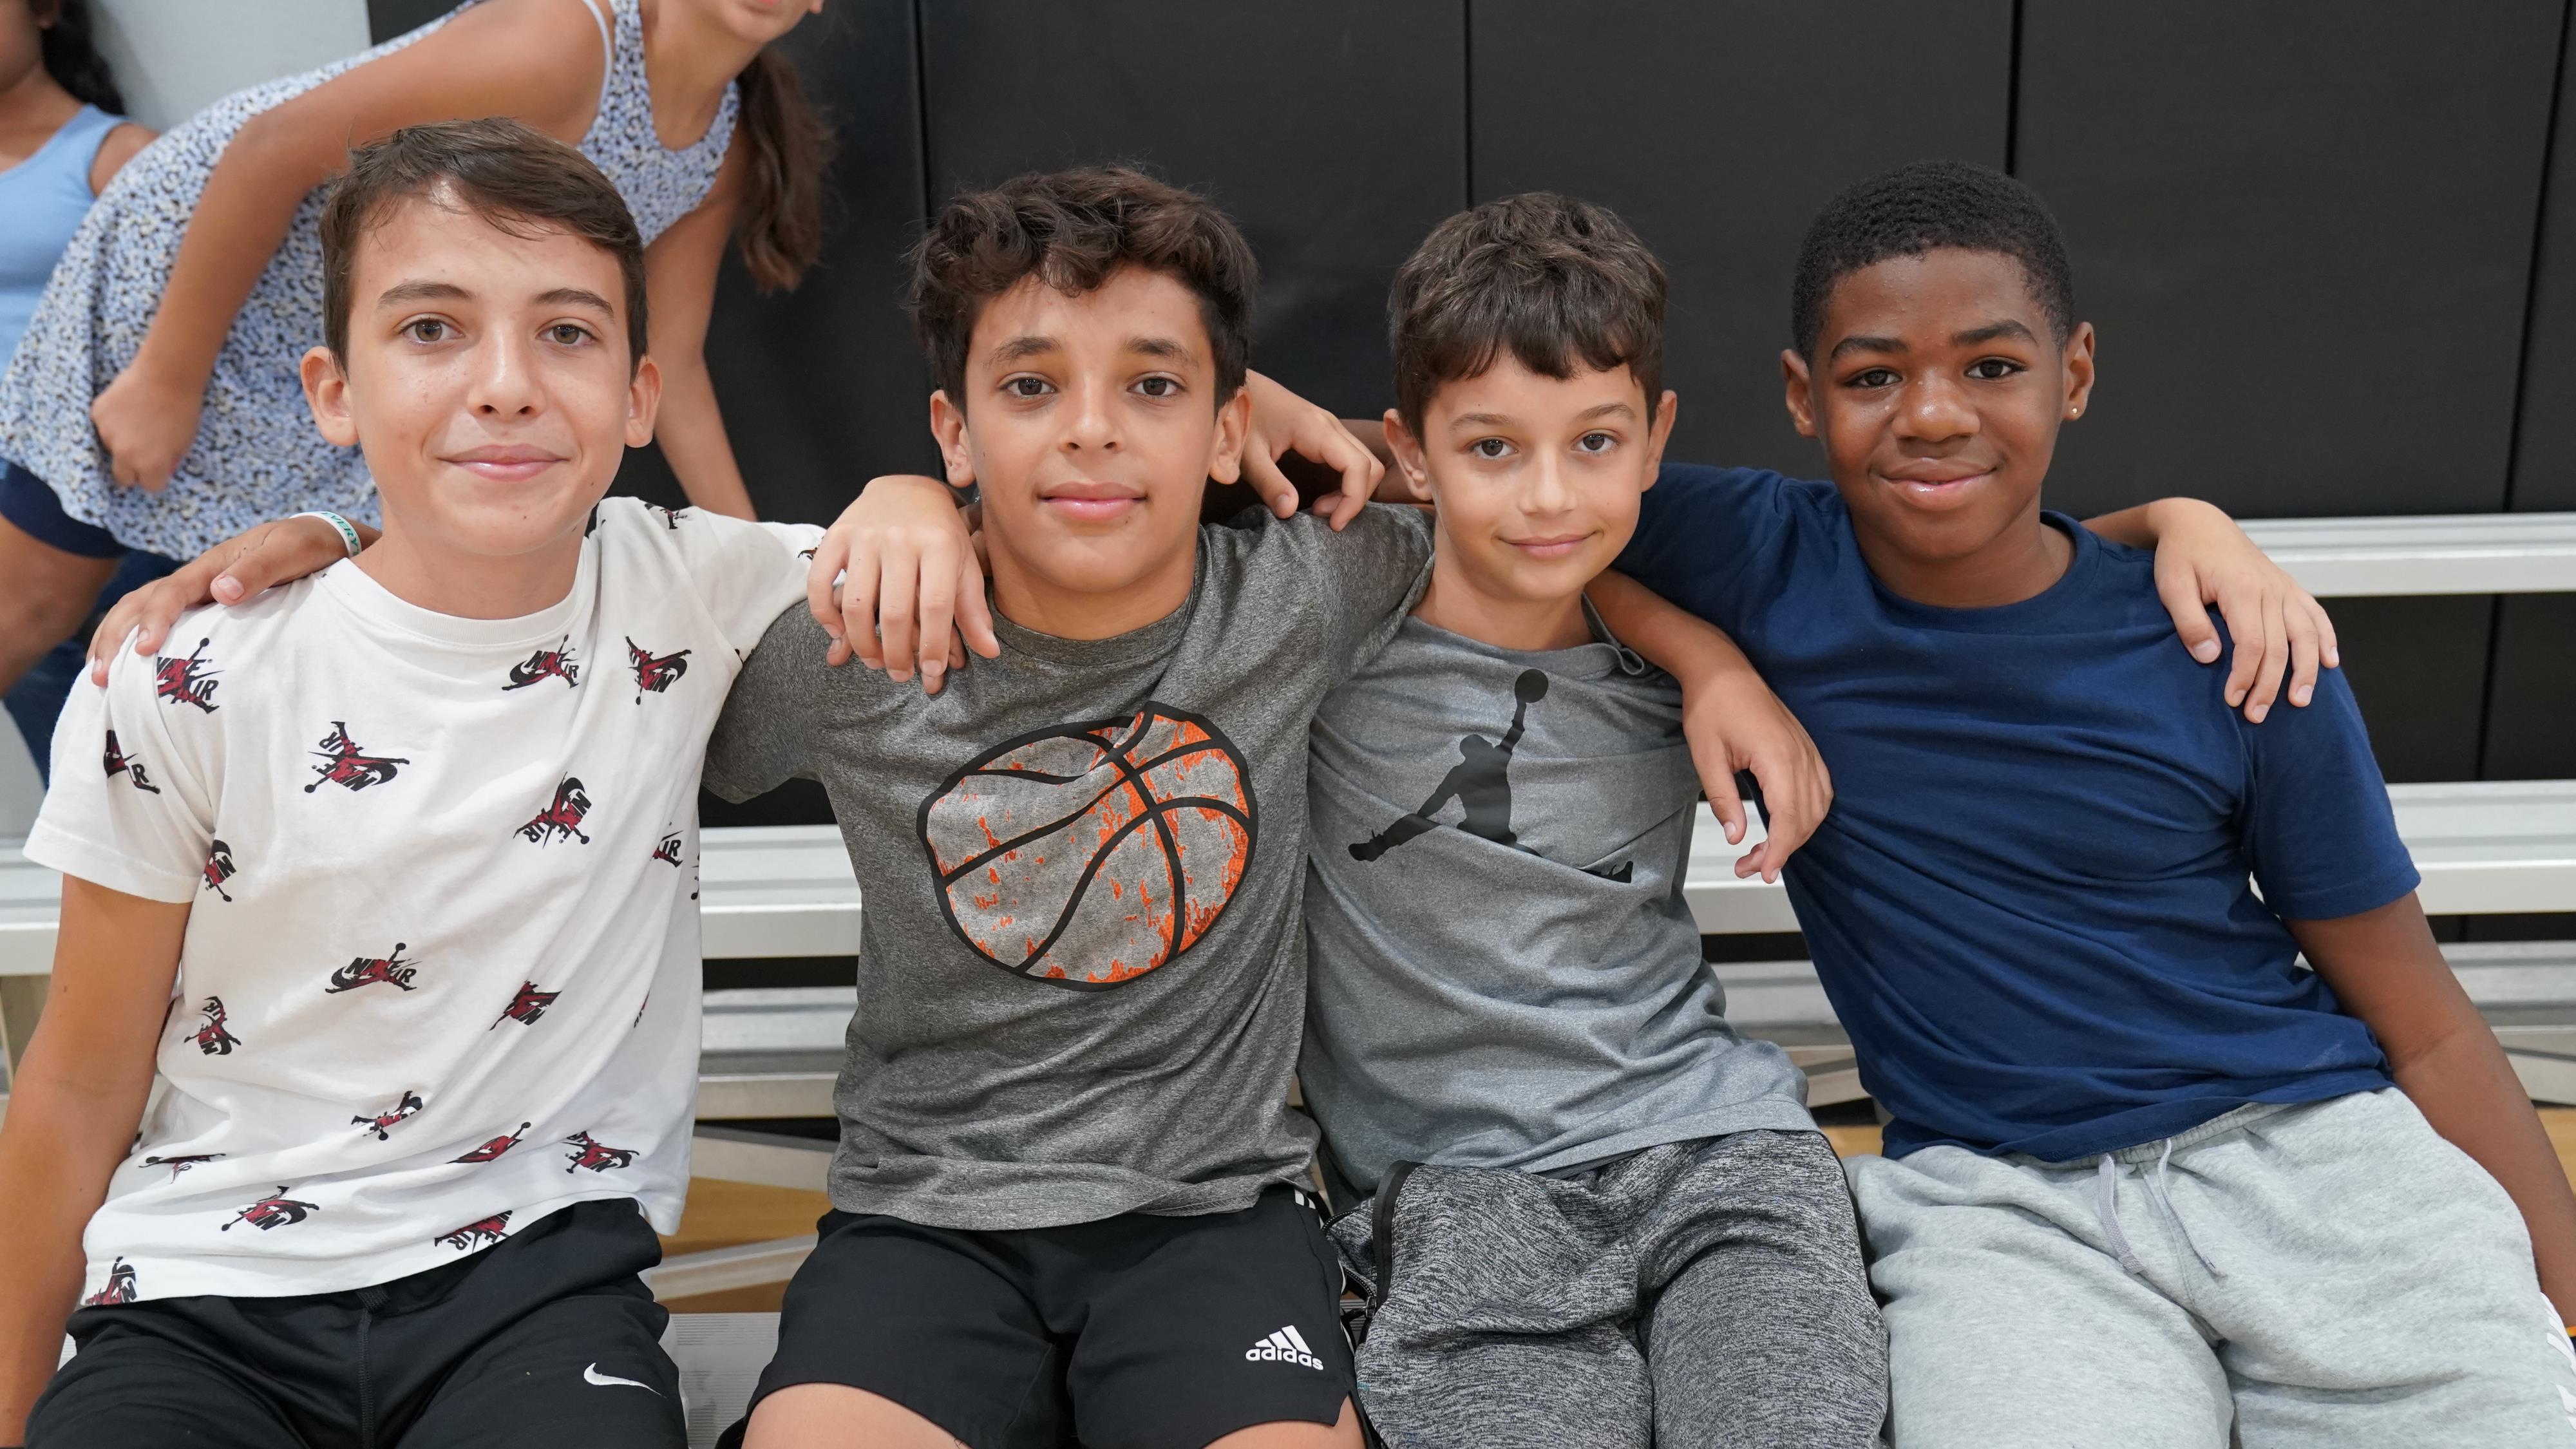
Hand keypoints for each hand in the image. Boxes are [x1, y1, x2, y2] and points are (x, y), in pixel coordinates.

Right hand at [86, 515, 362, 682]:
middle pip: (141, 602)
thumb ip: (259, 570)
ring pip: (142, 609)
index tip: (145, 650)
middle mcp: (198, 577)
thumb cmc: (309, 546)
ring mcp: (199, 591)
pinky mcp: (207, 606)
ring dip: (116, 639)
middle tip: (100, 675)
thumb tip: (221, 592)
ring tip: (99, 676)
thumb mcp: (291, 552)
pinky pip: (164, 620)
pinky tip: (129, 667)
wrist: (323, 538)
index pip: (171, 593)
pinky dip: (137, 639)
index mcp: (213, 565)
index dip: (156, 621)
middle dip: (115, 636)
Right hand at [90, 354, 207, 491]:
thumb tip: (160, 470)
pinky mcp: (97, 415)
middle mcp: (125, 455)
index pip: (150, 486)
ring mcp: (107, 434)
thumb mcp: (185, 443)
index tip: (159, 467)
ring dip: (121, 441)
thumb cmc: (183, 410)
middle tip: (142, 452)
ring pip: (111, 449)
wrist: (167, 375)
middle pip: (123, 478)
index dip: (156, 476)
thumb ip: (169, 460)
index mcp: (150, 465)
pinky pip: (103, 427)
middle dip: (132, 470)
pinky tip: (126, 407)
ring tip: (138, 420)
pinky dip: (112, 421)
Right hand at [805, 474, 993, 692]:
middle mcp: (901, 538)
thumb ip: (973, 609)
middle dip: (897, 654)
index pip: (936, 605)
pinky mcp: (836, 534)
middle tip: (899, 675)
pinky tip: (838, 632)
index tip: (931, 671)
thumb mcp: (964, 564)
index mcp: (939, 545)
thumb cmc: (940, 534)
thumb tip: (989, 651)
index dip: (933, 645)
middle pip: (896, 611)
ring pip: (857, 603)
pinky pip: (820, 582)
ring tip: (873, 661)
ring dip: (862, 642)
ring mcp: (865, 536)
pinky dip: (825, 614)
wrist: (905, 489)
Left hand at [1240, 370, 1382, 529]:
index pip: (1358, 466)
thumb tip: (1290, 511)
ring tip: (1319, 507)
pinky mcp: (1326, 432)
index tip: (1334, 525)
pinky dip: (1346, 483)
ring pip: (1365, 462)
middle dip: (1355, 498)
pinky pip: (1352, 459)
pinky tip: (1321, 495)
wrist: (1236, 387)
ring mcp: (1331, 427)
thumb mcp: (1248, 455)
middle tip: (1321, 516)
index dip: (1354, 500)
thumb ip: (1269, 483)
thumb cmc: (1239, 418)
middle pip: (1370, 465)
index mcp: (1316, 428)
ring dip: (1351, 491)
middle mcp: (1331, 425)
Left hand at [1680, 665, 1831, 882]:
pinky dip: (1809, 813)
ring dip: (1797, 833)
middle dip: (1783, 849)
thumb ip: (1723, 800)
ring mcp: (1806, 749)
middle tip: (1751, 866)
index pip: (1789, 818)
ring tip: (1765, 851)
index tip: (1763, 872)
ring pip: (1818, 805)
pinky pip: (1820, 787)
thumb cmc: (1711, 705)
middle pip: (1806, 817)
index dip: (1778, 851)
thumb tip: (1736, 836)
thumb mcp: (1706, 757)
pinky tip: (1789, 824)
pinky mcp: (1804, 746)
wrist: (1722, 669)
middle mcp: (1800, 755)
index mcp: (1778, 757)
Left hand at [2146, 499, 2338, 722]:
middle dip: (2271, 685)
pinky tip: (2329, 662)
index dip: (2246, 676)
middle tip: (2257, 715)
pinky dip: (2325, 638)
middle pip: (2281, 646)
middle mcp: (2271, 589)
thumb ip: (2190, 623)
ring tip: (2301, 701)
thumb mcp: (2172, 587)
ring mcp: (2284, 587)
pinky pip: (2315, 614)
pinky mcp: (2288, 586)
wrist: (2199, 523)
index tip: (2233, 700)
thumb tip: (2211, 658)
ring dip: (2306, 670)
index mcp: (2242, 589)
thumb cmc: (2181, 556)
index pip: (2252, 644)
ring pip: (2306, 634)